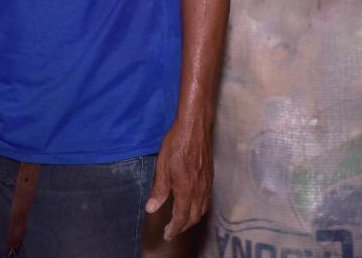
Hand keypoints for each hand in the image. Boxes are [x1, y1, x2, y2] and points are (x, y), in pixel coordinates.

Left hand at [145, 118, 212, 239]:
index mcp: (186, 190)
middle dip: (183, 227)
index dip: (174, 229)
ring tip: (182, 221)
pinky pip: (207, 199)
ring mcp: (207, 183)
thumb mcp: (162, 167)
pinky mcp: (210, 176)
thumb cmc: (177, 144)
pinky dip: (200, 208)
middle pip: (194, 217)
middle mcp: (199, 190)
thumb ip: (159, 190)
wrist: (195, 127)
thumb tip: (151, 208)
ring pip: (202, 209)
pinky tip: (193, 204)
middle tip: (173, 230)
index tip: (167, 235)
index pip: (181, 217)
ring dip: (192, 219)